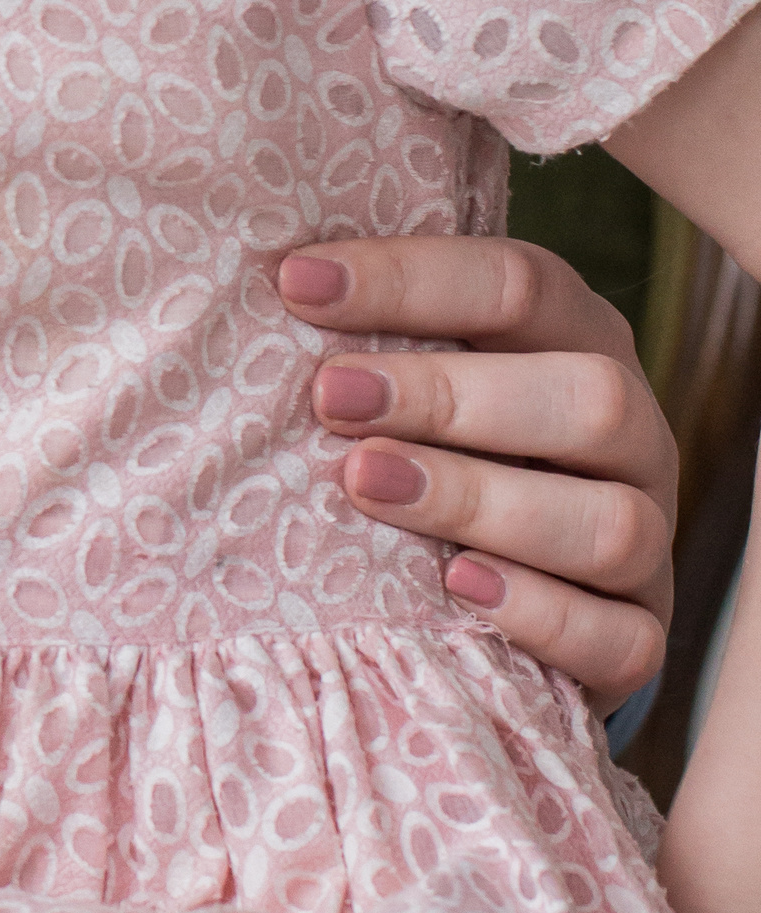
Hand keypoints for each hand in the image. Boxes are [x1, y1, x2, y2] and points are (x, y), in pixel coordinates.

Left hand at [277, 235, 672, 706]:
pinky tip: (454, 584)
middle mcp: (631, 436)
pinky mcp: (638, 638)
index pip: (522, 285)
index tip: (294, 283)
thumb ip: (372, 335)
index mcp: (580, 342)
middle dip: (452, 394)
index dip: (410, 279)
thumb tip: (264, 274)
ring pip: (611, 522)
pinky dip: (540, 613)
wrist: (501, 596)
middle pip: (590, 397)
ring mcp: (647, 542)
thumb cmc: (428, 450)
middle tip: (330, 398)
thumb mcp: (413, 382)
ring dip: (480, 499)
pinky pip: (622, 638)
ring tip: (364, 481)